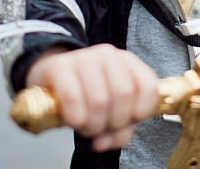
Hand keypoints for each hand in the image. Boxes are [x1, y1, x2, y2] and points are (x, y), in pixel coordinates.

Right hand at [26, 44, 158, 151]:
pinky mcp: (60, 67)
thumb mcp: (110, 110)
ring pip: (99, 99)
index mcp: (128, 62)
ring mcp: (84, 58)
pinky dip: (76, 117)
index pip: (148, 87)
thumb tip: (106, 142)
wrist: (50, 77)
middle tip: (101, 129)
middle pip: (124, 95)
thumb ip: (119, 128)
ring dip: (93, 124)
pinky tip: (73, 121)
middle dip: (114, 122)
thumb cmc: (85, 94)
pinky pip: (72, 97)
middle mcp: (109, 56)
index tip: (128, 122)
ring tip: (86, 126)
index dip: (140, 112)